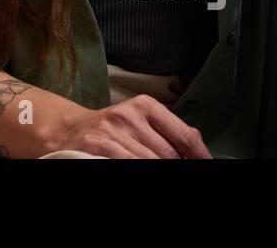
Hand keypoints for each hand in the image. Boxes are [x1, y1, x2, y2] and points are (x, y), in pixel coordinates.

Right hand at [48, 95, 212, 157]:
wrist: (68, 130)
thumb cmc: (108, 128)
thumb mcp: (137, 119)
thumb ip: (165, 128)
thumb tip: (196, 142)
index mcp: (145, 105)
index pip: (184, 134)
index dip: (200, 155)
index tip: (207, 164)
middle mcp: (130, 115)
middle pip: (170, 154)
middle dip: (177, 165)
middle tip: (181, 169)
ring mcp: (113, 132)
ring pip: (152, 162)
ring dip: (160, 169)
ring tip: (163, 170)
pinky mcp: (99, 146)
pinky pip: (129, 165)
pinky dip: (138, 169)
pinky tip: (142, 169)